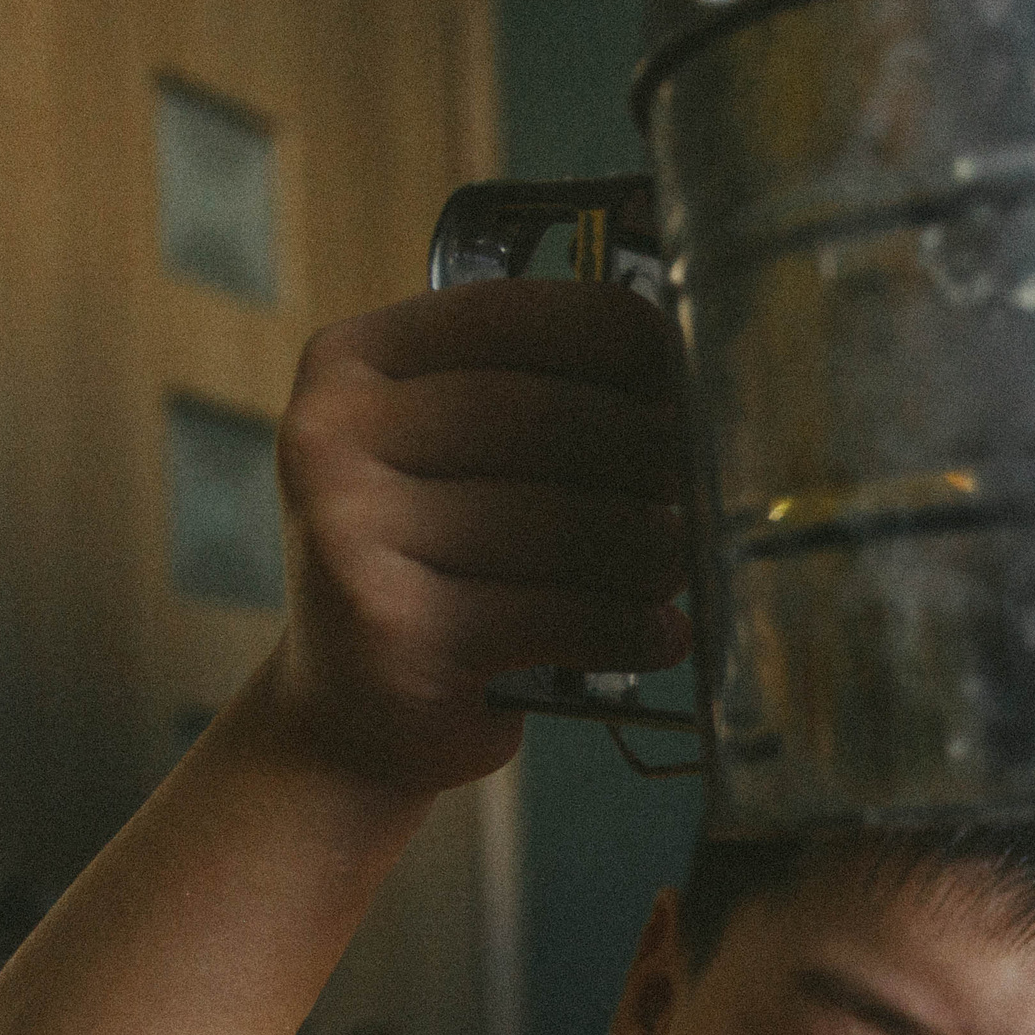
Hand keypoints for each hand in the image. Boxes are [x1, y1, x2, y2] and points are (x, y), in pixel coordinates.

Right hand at [272, 277, 693, 795]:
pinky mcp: (395, 633)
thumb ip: (540, 400)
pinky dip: (629, 628)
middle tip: (702, 492)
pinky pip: (558, 614)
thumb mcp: (452, 460)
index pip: (514, 316)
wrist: (348, 717)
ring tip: (678, 568)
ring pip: (563, 524)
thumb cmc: (432, 569)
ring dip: (654, 552)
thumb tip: (693, 384)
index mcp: (353, 363)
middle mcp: (332, 435)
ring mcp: (350, 535)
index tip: (686, 381)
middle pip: (551, 419)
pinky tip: (661, 637)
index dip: (627, 343)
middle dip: (655, 457)